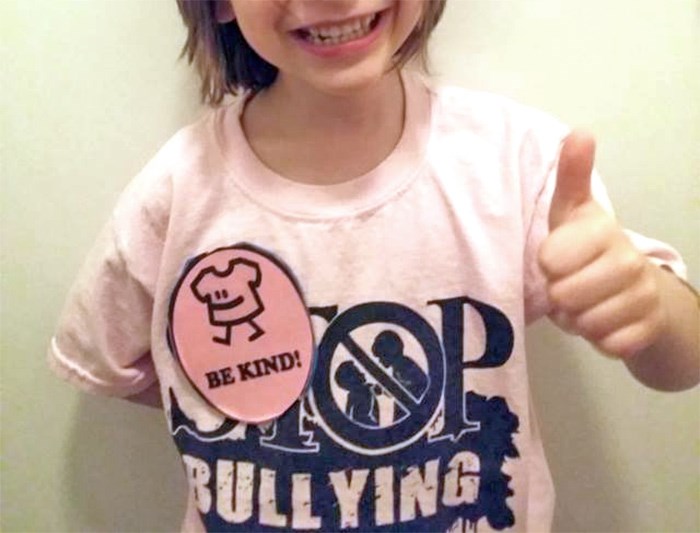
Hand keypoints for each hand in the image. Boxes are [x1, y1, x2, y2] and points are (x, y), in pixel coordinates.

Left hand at [538, 131, 666, 358]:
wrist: (632, 287)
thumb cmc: (587, 246)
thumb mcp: (572, 212)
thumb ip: (572, 176)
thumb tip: (580, 132)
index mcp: (603, 229)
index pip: (551, 259)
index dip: (546, 265)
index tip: (555, 259)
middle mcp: (629, 260)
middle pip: (566, 295)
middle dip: (559, 296)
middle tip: (567, 285)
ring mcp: (643, 295)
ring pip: (586, 323)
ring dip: (575, 319)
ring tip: (582, 303)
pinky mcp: (648, 328)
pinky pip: (609, 344)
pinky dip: (597, 340)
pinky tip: (601, 322)